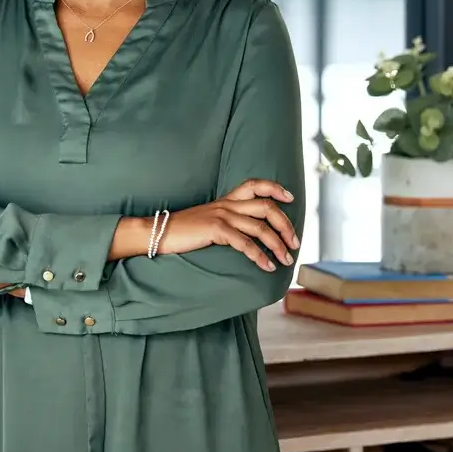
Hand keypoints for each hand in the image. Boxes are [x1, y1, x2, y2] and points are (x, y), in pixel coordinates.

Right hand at [156, 180, 298, 271]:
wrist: (157, 232)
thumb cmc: (182, 231)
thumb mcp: (207, 220)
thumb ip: (226, 221)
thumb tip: (247, 234)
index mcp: (226, 200)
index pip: (255, 185)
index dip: (275, 188)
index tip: (290, 198)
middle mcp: (227, 204)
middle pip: (266, 207)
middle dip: (286, 225)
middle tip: (295, 243)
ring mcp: (222, 216)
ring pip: (260, 227)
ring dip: (278, 245)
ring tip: (286, 260)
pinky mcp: (216, 230)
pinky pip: (245, 243)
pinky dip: (260, 256)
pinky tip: (266, 267)